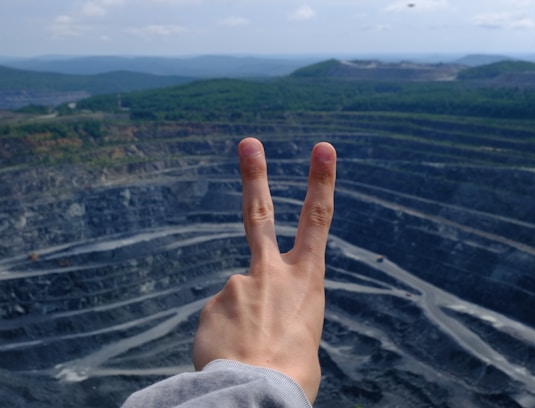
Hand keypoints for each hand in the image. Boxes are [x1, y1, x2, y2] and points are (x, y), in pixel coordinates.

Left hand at [192, 137, 335, 402]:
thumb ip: (284, 314)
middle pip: (260, 214)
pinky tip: (230, 355)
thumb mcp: (304, 338)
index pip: (319, 221)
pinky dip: (223, 336)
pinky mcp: (212, 305)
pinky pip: (218, 318)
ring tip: (248, 353)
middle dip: (256, 176)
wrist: (257, 395)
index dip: (321, 182)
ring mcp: (237, 286)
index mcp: (307, 281)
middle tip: (249, 144)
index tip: (322, 148)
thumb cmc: (292, 375)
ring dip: (241, 322)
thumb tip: (261, 316)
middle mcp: (271, 274)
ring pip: (238, 297)